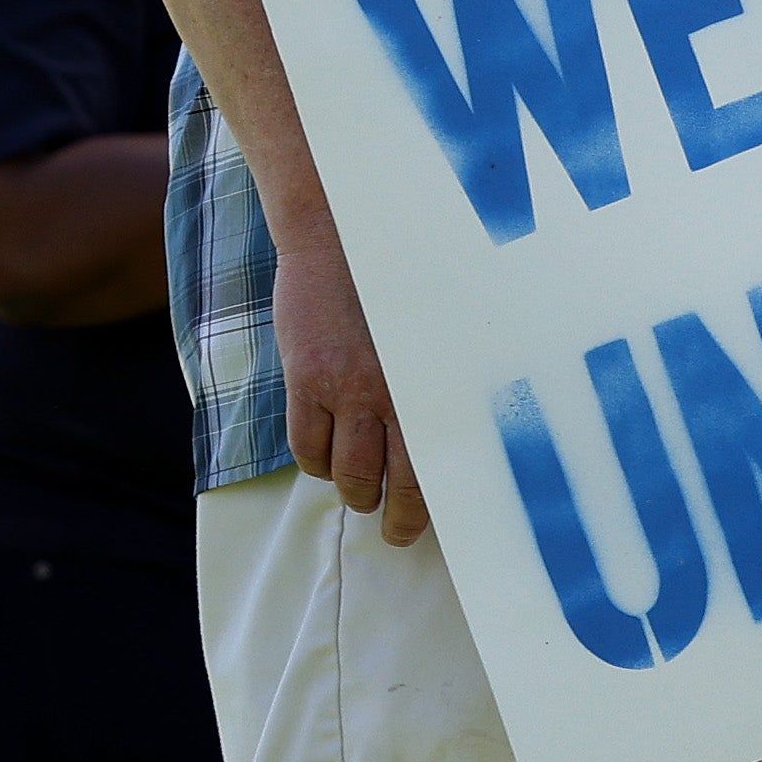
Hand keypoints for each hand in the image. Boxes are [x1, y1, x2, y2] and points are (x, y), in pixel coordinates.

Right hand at [277, 256, 426, 544]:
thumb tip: (456, 427)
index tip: (435, 523)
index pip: (436, 464)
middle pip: (393, 481)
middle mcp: (392, 392)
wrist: (338, 231)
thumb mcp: (435, 327)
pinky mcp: (305, 379)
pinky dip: (317, 465)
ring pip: (347, 472)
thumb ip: (440, 376)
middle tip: (397, 530)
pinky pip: (307, 447)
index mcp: (432, 381)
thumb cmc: (397, 277)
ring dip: (355, 493)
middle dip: (395, 517)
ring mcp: (344, 388)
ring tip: (362, 497)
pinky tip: (327, 461)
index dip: (432, 505)